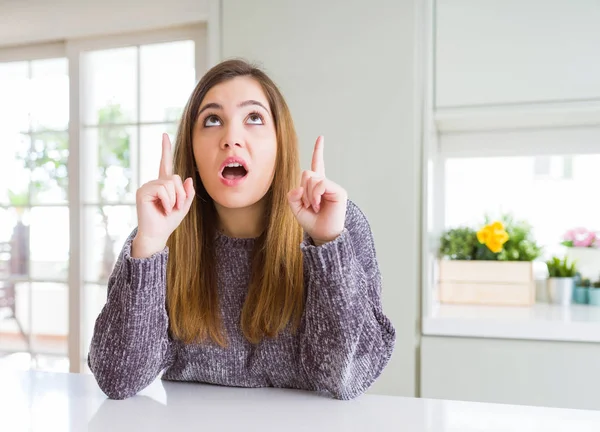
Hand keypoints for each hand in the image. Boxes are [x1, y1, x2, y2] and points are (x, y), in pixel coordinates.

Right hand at [132, 134, 194, 257]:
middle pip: (175, 178)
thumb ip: (188, 193)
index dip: (165, 149)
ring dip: (174, 199)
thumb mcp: (184, 206)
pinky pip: (163, 190)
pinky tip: (162, 208)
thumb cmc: (168, 221)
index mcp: (164, 184)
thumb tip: (188, 178)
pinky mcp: (143, 191)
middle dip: (180, 194)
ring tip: (168, 209)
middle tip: (175, 207)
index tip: (164, 135)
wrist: (157, 234)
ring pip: (170, 183)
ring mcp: (148, 186)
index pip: (165, 163)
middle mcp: (155, 183)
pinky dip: (167, 201)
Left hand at [288, 136, 347, 245]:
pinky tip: (318, 204)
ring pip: (312, 178)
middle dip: (303, 190)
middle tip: (309, 205)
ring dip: (309, 195)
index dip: (318, 151)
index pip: (316, 165)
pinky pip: (321, 184)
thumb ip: (292, 197)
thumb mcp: (296, 210)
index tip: (321, 138)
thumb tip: (298, 187)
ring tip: (314, 206)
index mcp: (316, 186)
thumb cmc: (312, 223)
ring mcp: (332, 187)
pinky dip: (315, 195)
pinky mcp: (338, 191)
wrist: (324, 235)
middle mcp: (325, 184)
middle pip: (306, 173)